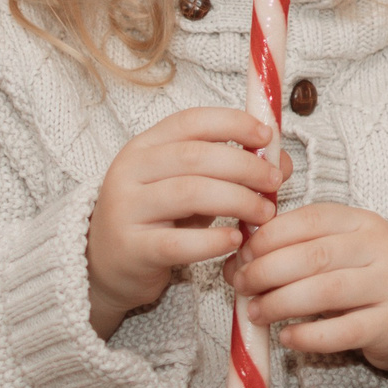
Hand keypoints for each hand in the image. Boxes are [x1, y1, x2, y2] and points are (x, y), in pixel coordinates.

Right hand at [86, 107, 291, 339]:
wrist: (104, 267)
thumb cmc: (157, 220)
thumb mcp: (190, 186)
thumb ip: (231, 170)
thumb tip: (282, 162)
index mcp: (145, 146)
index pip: (191, 121)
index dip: (233, 123)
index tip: (267, 136)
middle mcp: (130, 171)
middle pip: (195, 156)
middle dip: (244, 165)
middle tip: (274, 181)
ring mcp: (126, 209)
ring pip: (189, 193)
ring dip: (237, 200)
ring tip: (263, 213)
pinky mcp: (131, 249)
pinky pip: (178, 242)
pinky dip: (212, 240)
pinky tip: (235, 240)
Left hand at [230, 204, 387, 373]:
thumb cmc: (366, 277)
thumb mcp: (338, 252)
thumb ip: (293, 250)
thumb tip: (236, 262)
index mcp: (362, 222)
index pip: (311, 219)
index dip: (270, 236)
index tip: (243, 255)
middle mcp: (379, 249)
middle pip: (314, 256)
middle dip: (267, 271)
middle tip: (241, 285)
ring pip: (326, 292)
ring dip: (280, 303)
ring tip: (255, 313)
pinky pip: (342, 331)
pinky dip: (307, 336)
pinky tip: (286, 338)